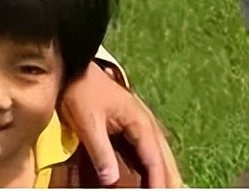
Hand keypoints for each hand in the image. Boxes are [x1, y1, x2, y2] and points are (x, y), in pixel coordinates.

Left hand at [60, 62, 182, 186]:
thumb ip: (101, 151)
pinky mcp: (132, 124)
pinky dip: (155, 162)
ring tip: (171, 187)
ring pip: (160, 152)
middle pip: (163, 157)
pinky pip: (150, 147)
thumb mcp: (89, 123)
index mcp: (139, 122)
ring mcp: (141, 122)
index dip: (158, 181)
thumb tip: (111, 180)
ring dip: (165, 171)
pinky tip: (154, 171)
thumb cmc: (82, 91)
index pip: (153, 158)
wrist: (76, 68)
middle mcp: (145, 123)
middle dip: (169, 179)